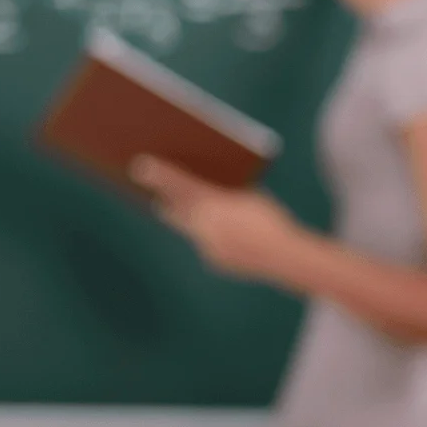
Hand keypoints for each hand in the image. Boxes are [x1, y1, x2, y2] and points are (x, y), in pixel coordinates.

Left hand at [131, 156, 299, 280]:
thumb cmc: (271, 217)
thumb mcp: (250, 194)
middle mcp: (204, 226)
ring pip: (192, 230)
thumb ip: (226, 190)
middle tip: (156, 196)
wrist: (288, 256)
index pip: (179, 184)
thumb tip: (205, 184)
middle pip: (176, 212)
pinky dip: (213, 238)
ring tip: (189, 212)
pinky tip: (222, 235)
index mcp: (214, 203)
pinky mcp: (215, 261)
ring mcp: (208, 245)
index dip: (159, 174)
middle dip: (167, 203)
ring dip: (190, 222)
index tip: (139, 165)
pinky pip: (209, 245)